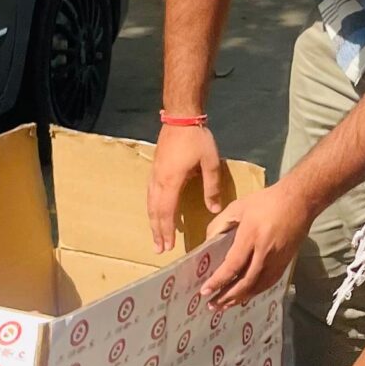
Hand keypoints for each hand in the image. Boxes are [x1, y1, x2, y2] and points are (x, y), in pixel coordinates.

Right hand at [148, 121, 225, 253]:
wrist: (180, 117)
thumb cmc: (196, 139)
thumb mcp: (210, 163)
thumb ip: (212, 187)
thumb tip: (214, 209)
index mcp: (171, 182)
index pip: (166, 212)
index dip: (166, 230)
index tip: (168, 246)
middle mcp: (159, 181)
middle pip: (155, 211)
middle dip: (156, 231)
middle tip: (158, 248)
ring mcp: (154, 174)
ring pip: (150, 202)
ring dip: (153, 221)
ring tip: (156, 235)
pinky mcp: (155, 168)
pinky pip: (150, 193)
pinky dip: (152, 207)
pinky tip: (156, 211)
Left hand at [202, 179, 313, 304]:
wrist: (300, 201)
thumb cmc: (267, 201)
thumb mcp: (239, 206)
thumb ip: (220, 223)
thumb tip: (208, 241)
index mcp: (251, 236)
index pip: (233, 266)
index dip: (218, 281)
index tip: (205, 291)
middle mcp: (265, 252)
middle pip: (245, 282)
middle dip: (227, 296)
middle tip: (212, 305)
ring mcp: (277, 259)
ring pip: (258, 286)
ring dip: (241, 298)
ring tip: (226, 305)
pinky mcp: (285, 262)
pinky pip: (268, 283)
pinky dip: (255, 292)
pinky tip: (246, 295)